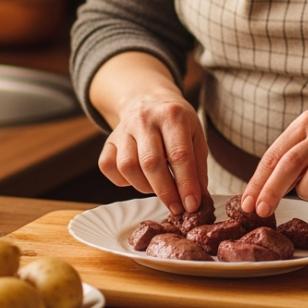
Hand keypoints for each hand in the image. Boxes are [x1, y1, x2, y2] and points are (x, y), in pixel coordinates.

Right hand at [98, 91, 208, 215]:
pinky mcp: (108, 140)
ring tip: (159, 187)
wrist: (147, 99)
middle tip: (177, 208)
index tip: (192, 205)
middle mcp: (145, 119)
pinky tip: (139, 178)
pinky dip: (123, 181)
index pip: (179, 155)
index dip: (186, 184)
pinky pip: (108, 167)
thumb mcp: (196, 136)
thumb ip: (198, 167)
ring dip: (144, 186)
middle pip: (151, 162)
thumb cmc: (176, 123)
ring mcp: (123, 129)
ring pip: (127, 167)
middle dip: (165, 191)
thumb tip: (199, 200)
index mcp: (172, 115)